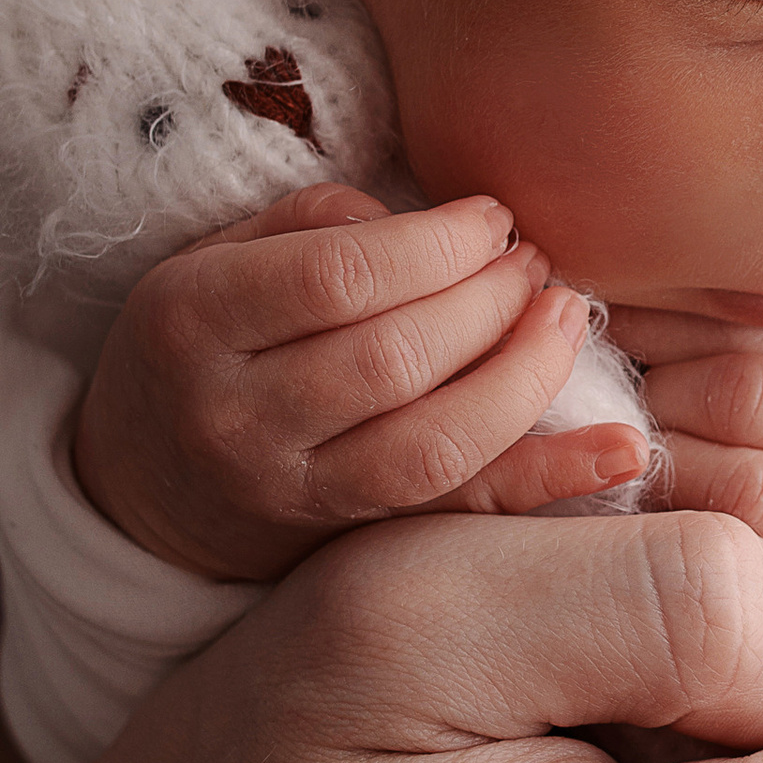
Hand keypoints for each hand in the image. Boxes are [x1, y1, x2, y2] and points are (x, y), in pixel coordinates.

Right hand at [72, 185, 645, 575]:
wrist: (138, 489)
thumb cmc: (199, 344)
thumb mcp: (214, 260)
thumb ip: (313, 223)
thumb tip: (434, 225)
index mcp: (193, 319)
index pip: (340, 277)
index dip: (439, 243)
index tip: (492, 218)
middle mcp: (237, 416)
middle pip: (396, 357)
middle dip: (491, 300)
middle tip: (535, 264)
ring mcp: (290, 493)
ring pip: (433, 443)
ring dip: (525, 374)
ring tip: (562, 317)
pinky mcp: (345, 543)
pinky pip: (458, 512)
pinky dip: (550, 479)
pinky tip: (623, 449)